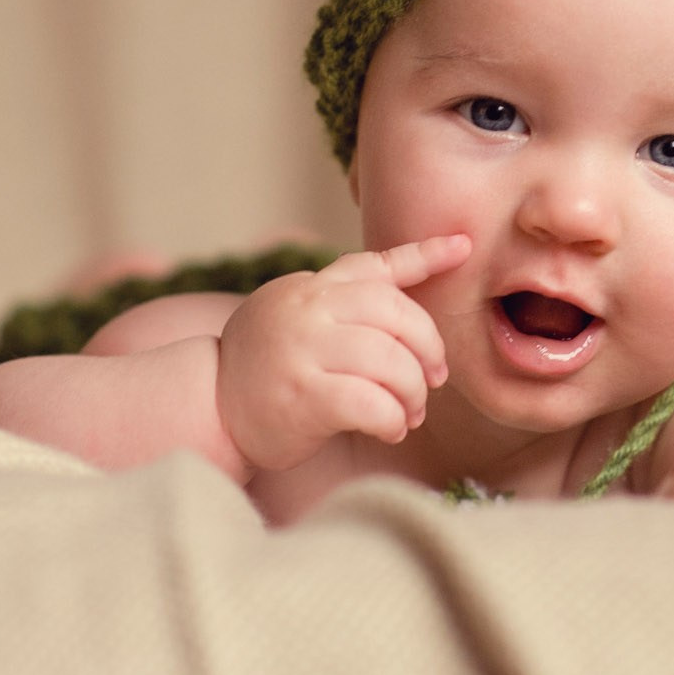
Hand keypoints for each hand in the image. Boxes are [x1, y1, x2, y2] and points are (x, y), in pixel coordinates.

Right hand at [215, 234, 466, 472]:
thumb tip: (410, 300)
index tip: (464, 246)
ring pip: (392, 362)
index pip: (375, 266)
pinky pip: (371, 403)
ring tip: (409, 413)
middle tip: (433, 379)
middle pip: (398, 315)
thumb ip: (344, 304)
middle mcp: (308, 308)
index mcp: (312, 287)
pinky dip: (393, 419)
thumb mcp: (299, 319)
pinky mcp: (303, 395)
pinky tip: (390, 428)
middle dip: (428, 350)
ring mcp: (303, 349)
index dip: (424, 255)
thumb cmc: (266, 368)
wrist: (209, 407)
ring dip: (413, 393)